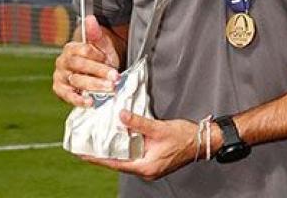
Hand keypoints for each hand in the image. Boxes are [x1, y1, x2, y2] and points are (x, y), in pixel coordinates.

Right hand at [53, 15, 120, 106]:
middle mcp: (63, 61)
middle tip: (115, 77)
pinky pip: (67, 95)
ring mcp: (60, 76)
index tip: (108, 59)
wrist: (98, 72)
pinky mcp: (60, 89)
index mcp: (71, 48)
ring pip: (76, 80)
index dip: (97, 55)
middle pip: (80, 66)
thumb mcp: (102, 45)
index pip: (83, 50)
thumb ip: (96, 34)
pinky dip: (78, 100)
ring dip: (94, 85)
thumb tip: (90, 18)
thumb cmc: (100, 58)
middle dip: (99, 71)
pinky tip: (90, 102)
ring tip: (109, 88)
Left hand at [81, 110, 206, 180]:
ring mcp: (150, 167)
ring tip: (98, 143)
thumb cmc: (184, 137)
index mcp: (146, 166)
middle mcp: (146, 170)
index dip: (98, 159)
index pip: (116, 164)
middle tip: (86, 148)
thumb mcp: (159, 128)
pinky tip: (118, 140)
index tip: (83, 155)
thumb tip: (121, 116)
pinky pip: (134, 156)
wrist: (203, 141)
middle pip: (119, 163)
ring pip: (126, 160)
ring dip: (114, 152)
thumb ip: (139, 123)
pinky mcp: (153, 161)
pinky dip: (125, 149)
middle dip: (103, 156)